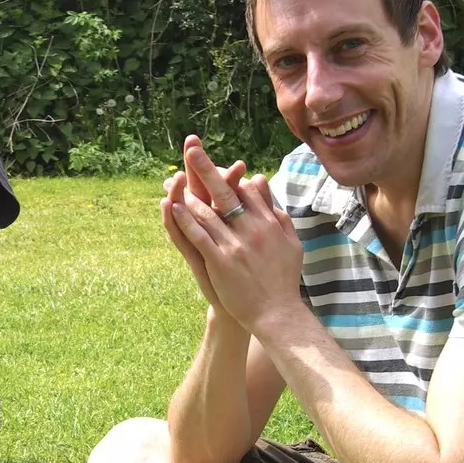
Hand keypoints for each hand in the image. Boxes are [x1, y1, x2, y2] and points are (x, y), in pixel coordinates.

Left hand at [168, 141, 304, 335]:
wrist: (277, 313)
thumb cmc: (283, 278)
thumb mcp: (290, 241)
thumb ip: (275, 211)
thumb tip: (261, 181)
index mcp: (270, 222)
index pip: (247, 189)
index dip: (229, 175)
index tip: (216, 164)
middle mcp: (253, 229)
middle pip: (225, 192)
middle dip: (206, 168)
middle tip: (191, 149)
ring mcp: (235, 245)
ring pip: (207, 212)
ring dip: (188, 194)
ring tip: (173, 181)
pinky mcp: (221, 262)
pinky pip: (199, 235)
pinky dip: (185, 220)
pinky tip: (173, 207)